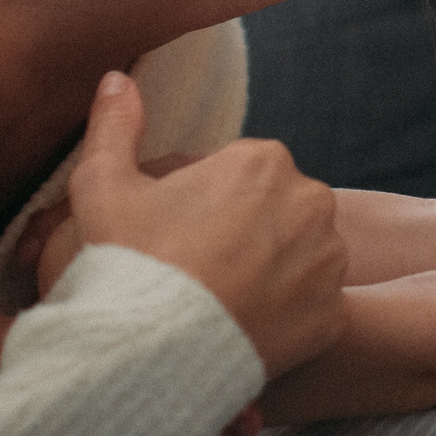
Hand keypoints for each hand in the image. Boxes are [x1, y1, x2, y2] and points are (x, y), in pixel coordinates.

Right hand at [68, 71, 346, 376]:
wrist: (151, 357)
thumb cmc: (125, 265)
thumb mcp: (101, 186)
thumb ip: (114, 125)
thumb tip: (118, 77)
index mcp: (262, 160)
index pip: (238, 174)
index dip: (202, 204)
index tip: (175, 235)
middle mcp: (311, 202)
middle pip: (275, 212)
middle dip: (243, 234)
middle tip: (195, 272)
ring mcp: (328, 261)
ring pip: (299, 257)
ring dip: (271, 272)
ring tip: (219, 302)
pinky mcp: (334, 315)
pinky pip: (312, 308)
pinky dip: (285, 317)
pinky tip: (242, 328)